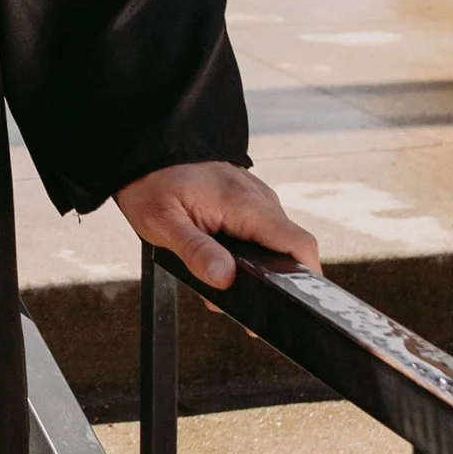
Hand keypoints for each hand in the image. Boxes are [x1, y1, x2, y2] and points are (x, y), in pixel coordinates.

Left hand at [115, 159, 320, 290]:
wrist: (147, 150)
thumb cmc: (152, 182)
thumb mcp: (162, 222)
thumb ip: (196, 251)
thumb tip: (226, 278)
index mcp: (245, 204)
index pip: (300, 244)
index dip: (305, 278)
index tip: (290, 303)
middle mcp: (259, 199)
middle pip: (289, 250)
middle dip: (270, 281)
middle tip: (233, 300)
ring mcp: (256, 199)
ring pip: (275, 244)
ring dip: (256, 268)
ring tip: (217, 276)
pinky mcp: (248, 202)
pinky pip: (261, 232)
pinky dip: (248, 252)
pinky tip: (219, 259)